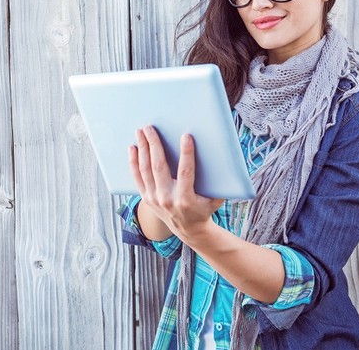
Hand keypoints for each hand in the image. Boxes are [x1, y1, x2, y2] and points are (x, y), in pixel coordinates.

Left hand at [129, 126, 224, 241]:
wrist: (188, 230)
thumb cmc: (204, 209)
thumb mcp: (215, 199)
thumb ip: (218, 183)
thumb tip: (225, 159)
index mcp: (185, 199)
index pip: (185, 172)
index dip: (186, 153)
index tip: (186, 136)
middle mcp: (167, 199)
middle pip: (159, 167)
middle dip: (154, 145)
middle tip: (150, 128)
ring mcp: (154, 199)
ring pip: (145, 169)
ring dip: (142, 148)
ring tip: (140, 132)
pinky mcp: (146, 198)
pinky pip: (137, 177)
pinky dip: (133, 162)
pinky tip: (133, 147)